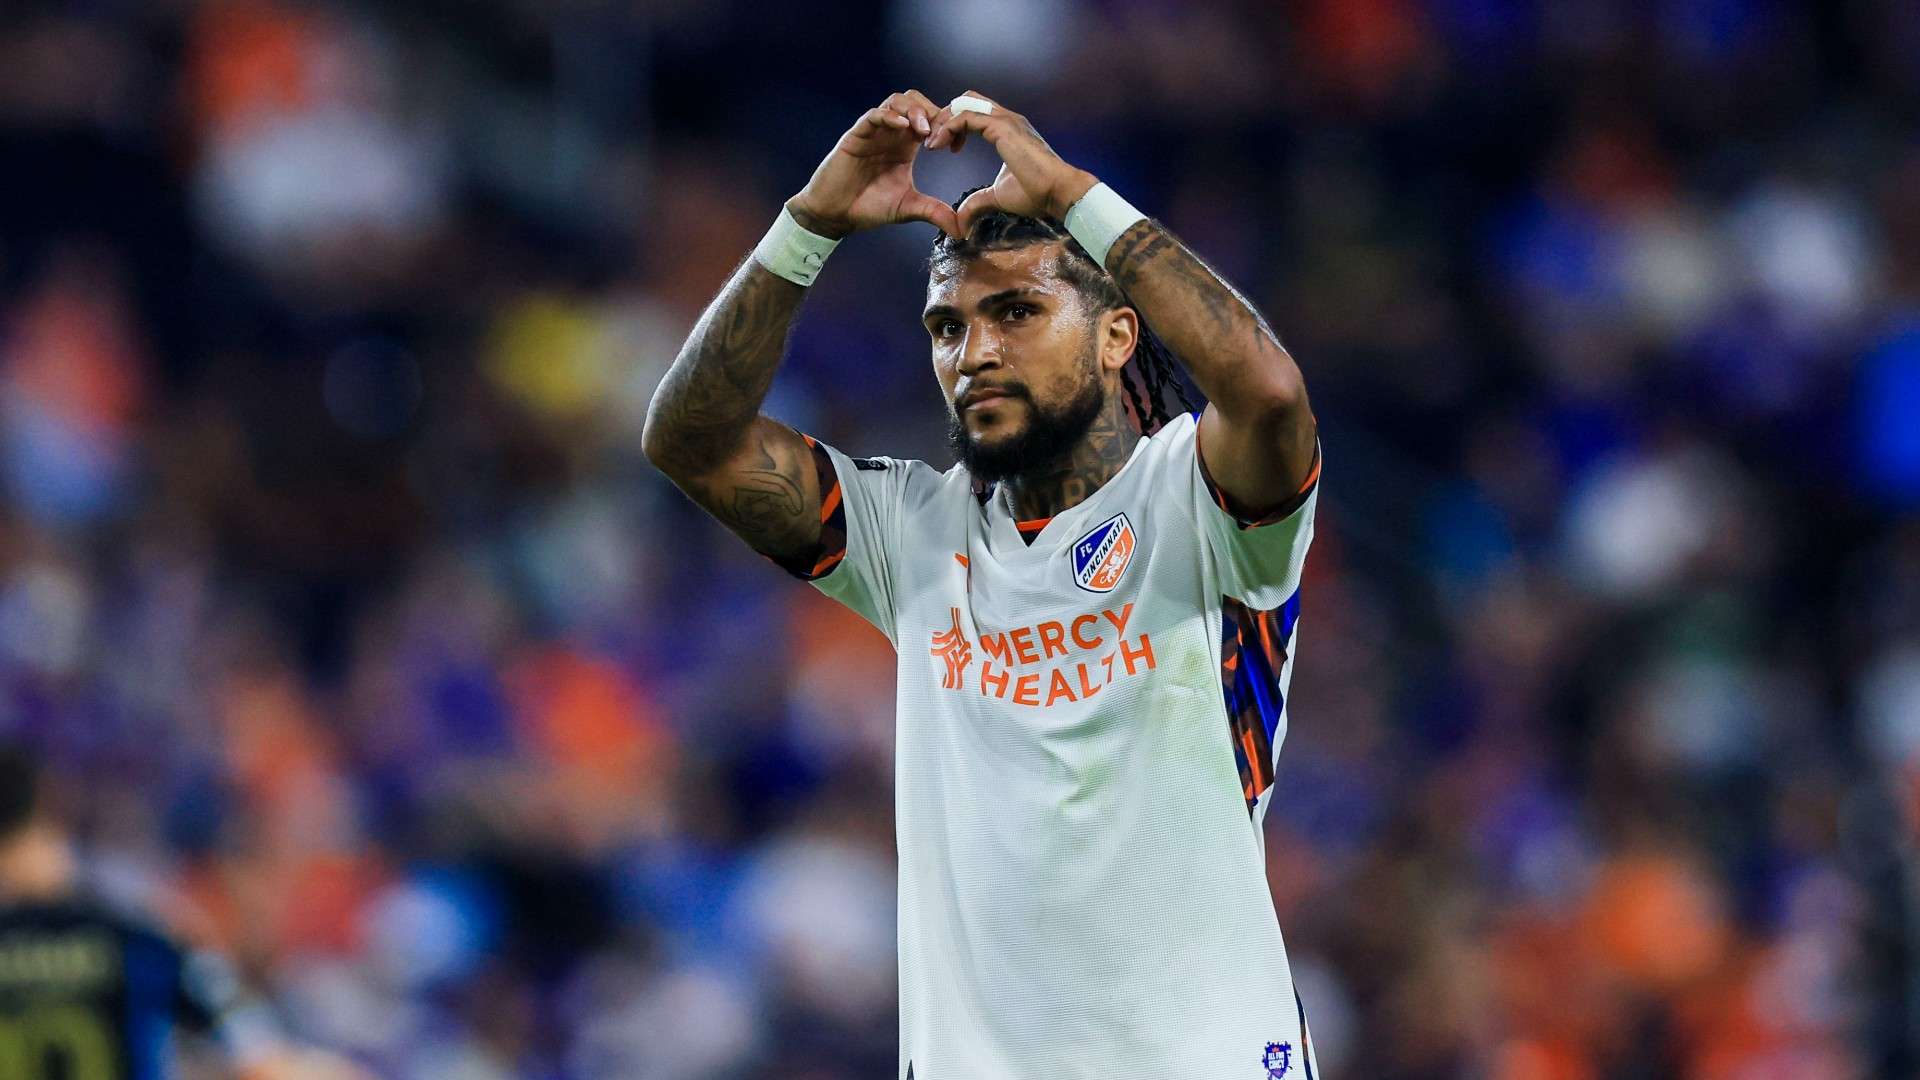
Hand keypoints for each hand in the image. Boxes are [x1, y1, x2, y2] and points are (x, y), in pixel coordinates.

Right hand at [788, 90, 960, 238]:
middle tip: (942, 135)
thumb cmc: (868, 207)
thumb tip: (960, 228)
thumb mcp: (908, 208)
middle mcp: (891, 133)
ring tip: (924, 131)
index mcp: (906, 145)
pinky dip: (889, 116)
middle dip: (933, 112)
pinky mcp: (856, 135)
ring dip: (914, 110)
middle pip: (916, 101)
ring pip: (897, 101)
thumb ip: (934, 211)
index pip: (931, 119)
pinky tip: (902, 126)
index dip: (948, 126)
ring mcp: (874, 132)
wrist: (836, 214)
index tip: (957, 146)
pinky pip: (873, 115)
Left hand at [924, 91, 1098, 236]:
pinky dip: (947, 127)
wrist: (1057, 192)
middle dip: (946, 117)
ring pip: (963, 104)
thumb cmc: (1037, 194)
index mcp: (1008, 129)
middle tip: (934, 141)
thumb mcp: (998, 196)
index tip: (945, 148)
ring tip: (932, 144)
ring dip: (943, 121)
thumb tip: (961, 219)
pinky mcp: (1002, 127)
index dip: (955, 125)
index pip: (975, 112)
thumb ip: (978, 202)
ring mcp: (1005, 120)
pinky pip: (965, 116)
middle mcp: (1007, 118)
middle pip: (967, 100)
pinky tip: (938, 145)